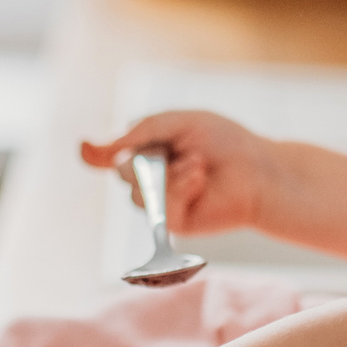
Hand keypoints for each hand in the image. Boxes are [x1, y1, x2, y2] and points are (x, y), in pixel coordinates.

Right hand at [80, 111, 279, 238]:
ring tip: (199, 165)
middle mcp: (152, 178)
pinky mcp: (175, 222)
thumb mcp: (178, 123)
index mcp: (151, 150)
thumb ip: (136, 133)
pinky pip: (159, 209)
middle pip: (123, 171)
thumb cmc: (225, 142)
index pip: (114, 153)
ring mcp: (162, 202)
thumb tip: (87, 151)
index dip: (100, 153)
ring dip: (169, 175)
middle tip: (178, 151)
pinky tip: (199, 179)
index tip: (87, 150)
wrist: (259, 170)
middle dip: (148, 158)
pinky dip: (179, 189)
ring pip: (138, 193)